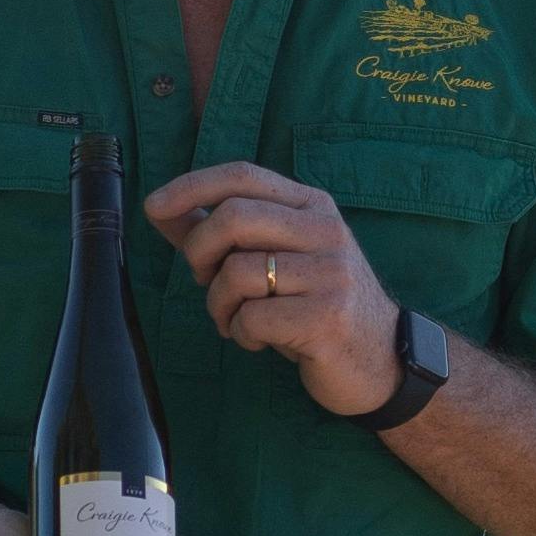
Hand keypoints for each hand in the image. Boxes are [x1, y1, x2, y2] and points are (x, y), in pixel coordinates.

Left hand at [145, 163, 404, 418]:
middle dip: (198, 252)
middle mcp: (326, 230)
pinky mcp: (327, 317)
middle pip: (234, 217)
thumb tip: (161, 209)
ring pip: (237, 272)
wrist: (382, 360)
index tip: (154, 206)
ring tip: (234, 320)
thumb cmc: (315, 304)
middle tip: (202, 281)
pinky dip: (241, 333)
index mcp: (312, 205)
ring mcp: (331, 273)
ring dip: (218, 304)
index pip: (243, 175)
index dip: (192, 186)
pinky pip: (253, 317)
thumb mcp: (276, 258)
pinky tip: (259, 340)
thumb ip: (221, 233)